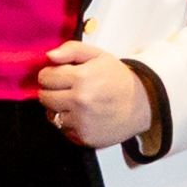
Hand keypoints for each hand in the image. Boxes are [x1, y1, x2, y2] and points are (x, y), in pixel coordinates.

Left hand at [29, 40, 151, 152]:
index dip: (50, 74)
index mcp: (81, 78)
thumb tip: (49, 56)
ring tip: (75, 102)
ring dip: (58, 109)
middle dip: (51, 91)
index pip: (45, 77)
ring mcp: (82, 121)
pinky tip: (82, 115)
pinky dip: (68, 123)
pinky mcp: (85, 137)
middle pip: (44, 97)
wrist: (142, 104)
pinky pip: (63, 130)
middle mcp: (80, 101)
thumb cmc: (118, 78)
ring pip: (51, 115)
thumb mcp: (98, 55)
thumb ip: (72, 50)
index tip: (59, 75)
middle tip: (65, 89)